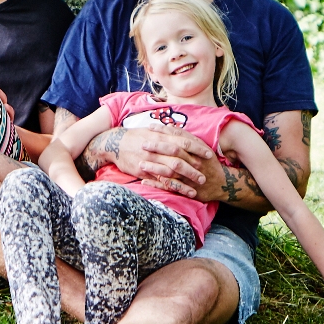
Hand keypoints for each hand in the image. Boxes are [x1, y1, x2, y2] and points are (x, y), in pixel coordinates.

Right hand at [101, 127, 219, 198]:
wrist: (115, 143)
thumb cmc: (135, 136)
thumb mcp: (151, 130)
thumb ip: (166, 132)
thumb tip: (181, 131)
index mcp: (161, 137)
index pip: (183, 142)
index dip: (197, 148)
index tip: (209, 153)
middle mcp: (157, 149)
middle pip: (180, 158)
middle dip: (195, 165)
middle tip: (207, 172)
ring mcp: (151, 161)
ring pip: (173, 171)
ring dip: (188, 178)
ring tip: (200, 183)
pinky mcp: (145, 172)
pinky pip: (162, 181)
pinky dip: (175, 187)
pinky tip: (185, 192)